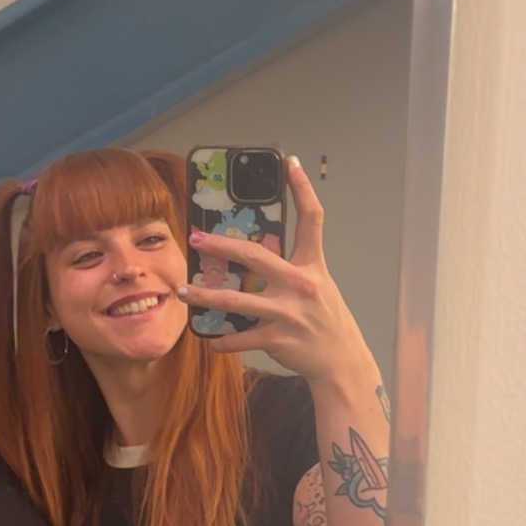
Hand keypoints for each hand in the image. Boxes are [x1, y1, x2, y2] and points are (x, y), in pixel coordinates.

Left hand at [180, 156, 370, 379]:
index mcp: (313, 266)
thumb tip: (255, 257)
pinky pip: (240, 338)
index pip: (311, 219)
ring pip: (236, 301)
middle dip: (221, 246)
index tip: (289, 163)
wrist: (341, 361)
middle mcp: (300, 285)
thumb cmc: (326, 320)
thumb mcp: (318, 286)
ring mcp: (288, 313)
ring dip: (205, 295)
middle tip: (196, 238)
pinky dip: (222, 340)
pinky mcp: (278, 339)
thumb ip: (291, 269)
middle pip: (255, 256)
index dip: (302, 189)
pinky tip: (210, 339)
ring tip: (183, 290)